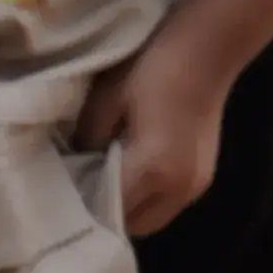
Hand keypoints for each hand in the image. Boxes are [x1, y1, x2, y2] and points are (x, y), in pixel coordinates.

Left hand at [74, 29, 231, 237]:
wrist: (209, 47)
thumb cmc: (156, 65)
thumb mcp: (109, 97)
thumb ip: (88, 137)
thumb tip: (75, 163)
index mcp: (153, 169)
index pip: (110, 208)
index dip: (84, 204)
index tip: (63, 191)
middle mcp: (178, 189)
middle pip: (133, 225)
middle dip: (106, 213)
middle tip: (83, 187)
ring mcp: (196, 187)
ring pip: (153, 219)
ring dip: (130, 209)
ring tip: (107, 179)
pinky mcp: (204, 178)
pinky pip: (167, 205)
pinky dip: (148, 199)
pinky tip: (134, 172)